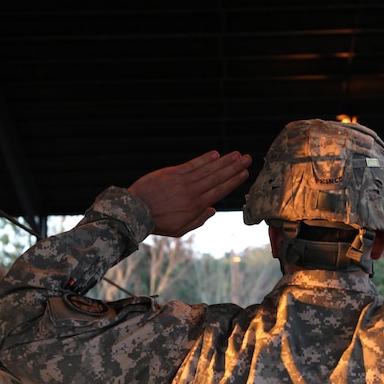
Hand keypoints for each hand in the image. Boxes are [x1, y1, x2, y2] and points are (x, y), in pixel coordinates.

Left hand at [128, 150, 251, 236]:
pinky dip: (204, 159)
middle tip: (248, 159)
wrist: (136, 211)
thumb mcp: (180, 229)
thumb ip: (198, 221)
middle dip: (234, 168)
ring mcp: (183, 182)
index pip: (219, 191)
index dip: (233, 181)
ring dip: (224, 161)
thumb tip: (212, 210)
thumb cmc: (158, 223)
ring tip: (237, 154)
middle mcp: (192, 193)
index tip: (244, 173)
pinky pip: (192, 165)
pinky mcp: (172, 173)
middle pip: (218, 177)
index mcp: (196, 207)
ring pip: (208, 169)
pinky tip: (215, 154)